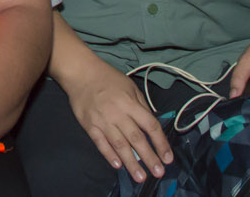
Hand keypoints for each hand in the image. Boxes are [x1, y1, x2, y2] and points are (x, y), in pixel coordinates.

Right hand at [63, 57, 171, 183]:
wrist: (81, 73)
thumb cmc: (108, 79)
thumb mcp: (131, 86)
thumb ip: (142, 106)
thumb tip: (151, 125)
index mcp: (130, 103)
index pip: (150, 125)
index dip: (161, 143)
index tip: (168, 158)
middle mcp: (118, 114)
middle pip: (136, 139)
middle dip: (149, 157)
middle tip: (158, 173)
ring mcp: (103, 121)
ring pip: (120, 145)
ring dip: (131, 162)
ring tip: (140, 177)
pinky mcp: (89, 126)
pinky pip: (101, 143)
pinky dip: (109, 155)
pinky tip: (118, 165)